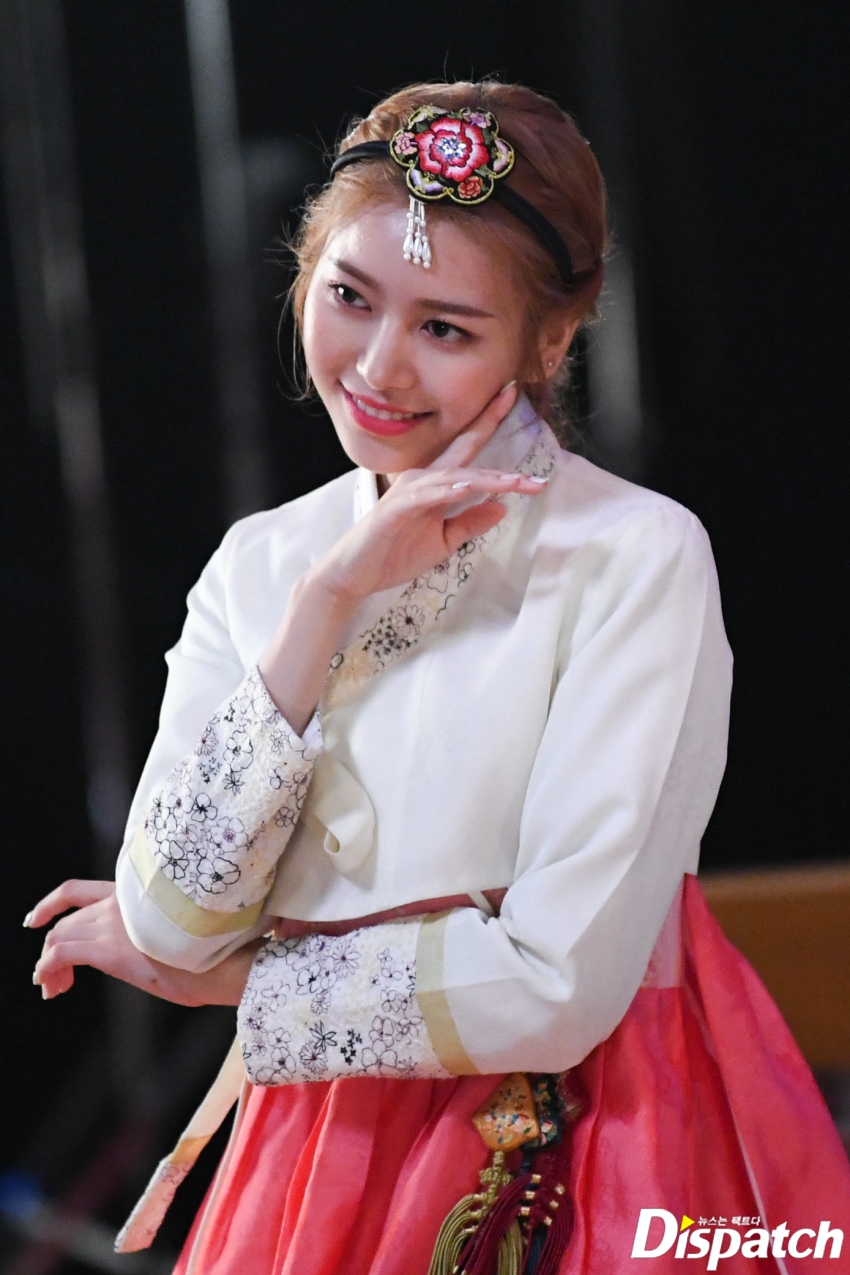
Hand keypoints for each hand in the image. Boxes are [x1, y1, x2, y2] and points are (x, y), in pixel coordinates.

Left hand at [27, 880, 257, 1006]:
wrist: (229, 959)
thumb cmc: (221, 951)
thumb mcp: (185, 933)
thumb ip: (157, 931)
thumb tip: (154, 948)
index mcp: (140, 894)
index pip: (80, 889)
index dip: (51, 903)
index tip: (35, 920)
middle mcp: (121, 901)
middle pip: (67, 920)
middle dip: (53, 946)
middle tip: (56, 979)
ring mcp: (113, 922)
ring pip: (60, 936)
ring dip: (49, 963)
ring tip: (54, 987)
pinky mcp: (108, 948)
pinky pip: (59, 954)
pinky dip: (48, 970)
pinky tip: (53, 986)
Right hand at [313, 380, 544, 601]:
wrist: (355, 573)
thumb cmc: (394, 555)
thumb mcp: (444, 540)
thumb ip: (470, 523)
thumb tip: (502, 508)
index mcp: (435, 483)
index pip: (467, 450)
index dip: (488, 422)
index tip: (512, 395)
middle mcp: (423, 479)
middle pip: (464, 451)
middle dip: (489, 423)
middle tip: (514, 394)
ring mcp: (409, 491)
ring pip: (454, 476)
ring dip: (486, 477)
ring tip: (516, 479)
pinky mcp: (396, 508)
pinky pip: (427, 496)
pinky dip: (447, 491)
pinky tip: (467, 489)